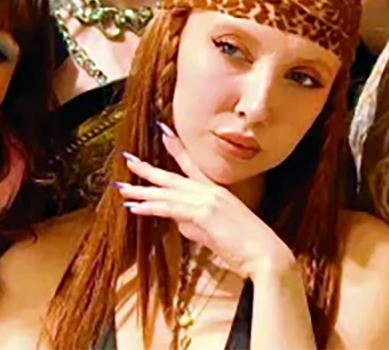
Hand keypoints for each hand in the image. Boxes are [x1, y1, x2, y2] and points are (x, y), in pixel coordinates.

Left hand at [117, 123, 296, 279]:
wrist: (265, 255)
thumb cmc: (246, 247)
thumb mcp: (216, 233)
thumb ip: (196, 225)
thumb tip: (178, 222)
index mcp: (218, 192)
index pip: (192, 166)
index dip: (177, 149)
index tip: (164, 133)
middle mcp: (212, 191)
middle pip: (173, 177)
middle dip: (149, 169)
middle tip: (129, 159)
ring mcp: (208, 200)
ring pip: (168, 192)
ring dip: (142, 191)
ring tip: (123, 189)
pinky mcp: (204, 213)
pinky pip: (170, 208)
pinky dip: (151, 207)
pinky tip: (136, 208)